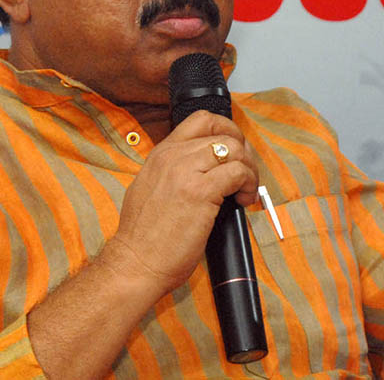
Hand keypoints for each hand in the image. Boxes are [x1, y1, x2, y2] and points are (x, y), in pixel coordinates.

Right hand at [110, 110, 259, 292]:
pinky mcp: (200, 191)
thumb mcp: (150, 189)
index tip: (234, 153)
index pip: (201, 120)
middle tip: (246, 175)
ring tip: (245, 191)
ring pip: (234, 149)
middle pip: (223, 133)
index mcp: (161, 154)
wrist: (135, 262)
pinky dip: (248, 184)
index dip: (226, 131)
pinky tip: (243, 201)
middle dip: (243, 153)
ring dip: (249, 169)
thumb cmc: (144, 238)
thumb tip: (202, 170)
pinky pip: (238, 172)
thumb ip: (173, 173)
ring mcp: (186, 171)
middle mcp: (173, 156)